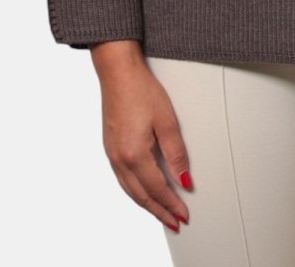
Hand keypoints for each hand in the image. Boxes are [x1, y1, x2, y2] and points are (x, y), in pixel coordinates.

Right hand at [91, 41, 192, 233]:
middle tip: (175, 222)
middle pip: (142, 195)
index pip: (158, 189)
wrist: (117, 72)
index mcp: (135, 154)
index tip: (183, 215)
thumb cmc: (141, 90)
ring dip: (147, 204)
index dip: (172, 204)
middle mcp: (120, 159)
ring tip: (161, 213)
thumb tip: (184, 179)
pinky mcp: (110, 147)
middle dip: (160, 211)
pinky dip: (135, 191)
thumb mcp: (167, 120)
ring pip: (130, 190)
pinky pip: (122, 180)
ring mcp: (112, 154)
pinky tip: (142, 192)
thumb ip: (176, 153)